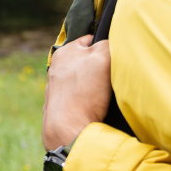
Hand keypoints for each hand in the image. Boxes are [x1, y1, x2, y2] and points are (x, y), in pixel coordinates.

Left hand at [43, 34, 110, 149]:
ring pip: (84, 80)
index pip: (91, 40)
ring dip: (94, 85)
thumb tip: (114, 41)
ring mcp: (56, 89)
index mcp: (64, 52)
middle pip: (87, 61)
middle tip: (111, 76)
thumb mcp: (103, 57)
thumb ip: (108, 43)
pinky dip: (88, 100)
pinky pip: (80, 97)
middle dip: (99, 66)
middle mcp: (56, 68)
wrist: (69, 130)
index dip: (105, 47)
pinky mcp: (61, 107)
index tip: (114, 58)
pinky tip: (96, 106)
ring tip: (104, 94)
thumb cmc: (85, 92)